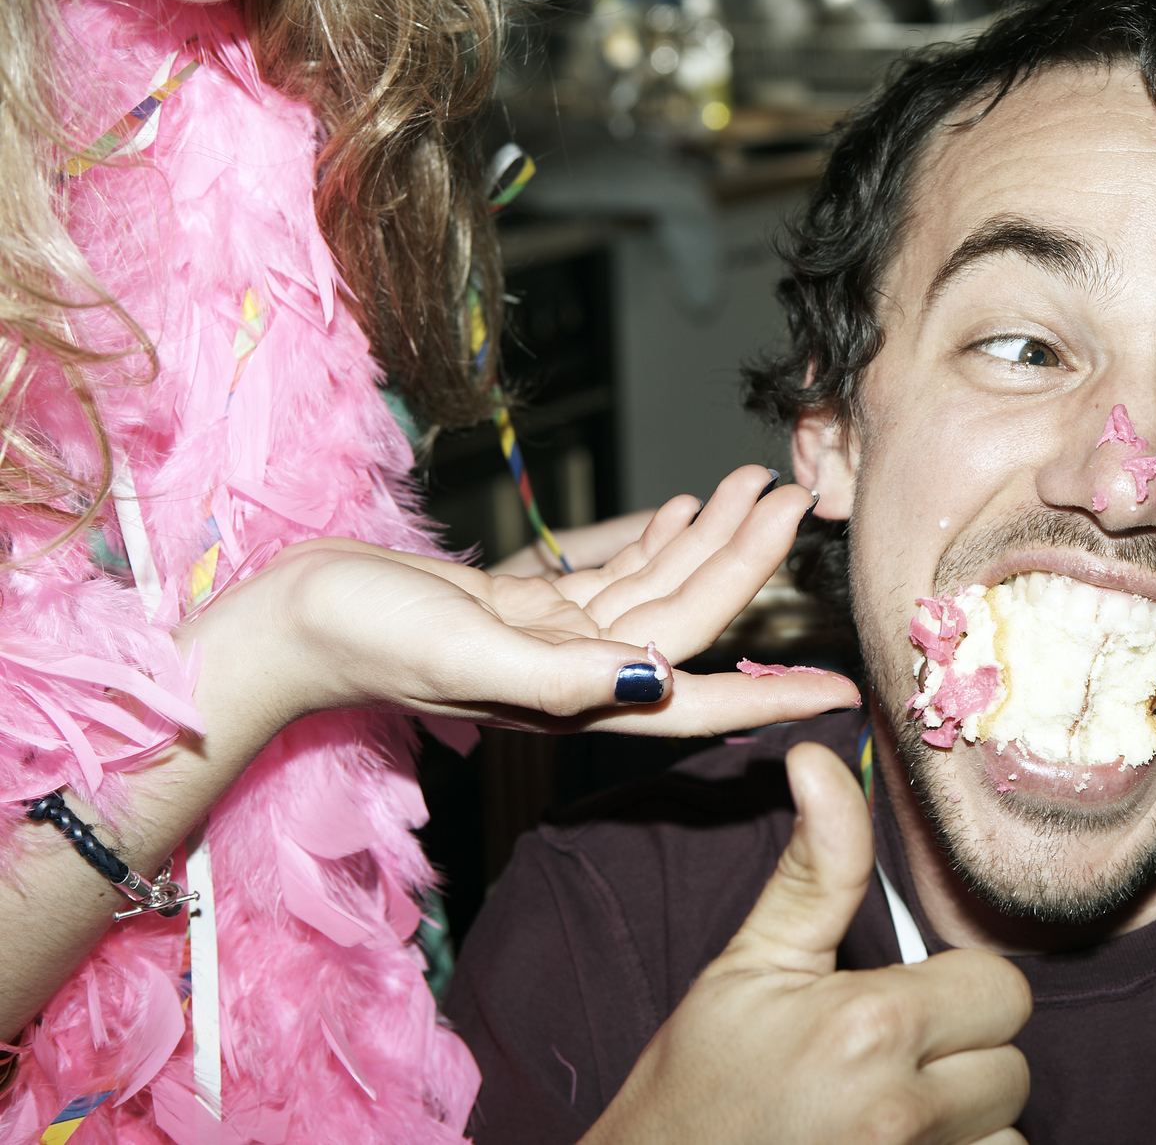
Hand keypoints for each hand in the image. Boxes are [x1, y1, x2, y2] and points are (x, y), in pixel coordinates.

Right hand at [182, 465, 861, 739]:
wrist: (285, 619)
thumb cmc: (361, 638)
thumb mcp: (465, 650)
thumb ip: (563, 671)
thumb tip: (658, 677)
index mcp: (573, 698)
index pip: (696, 693)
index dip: (771, 694)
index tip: (844, 689)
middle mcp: (575, 674)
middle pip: (689, 617)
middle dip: (746, 563)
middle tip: (797, 500)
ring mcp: (552, 640)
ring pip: (656, 586)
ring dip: (708, 537)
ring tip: (756, 484)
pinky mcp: (523, 608)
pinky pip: (611, 574)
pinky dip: (652, 542)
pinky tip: (684, 509)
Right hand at [584, 743, 1032, 1144]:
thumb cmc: (696, 1087)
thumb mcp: (751, 964)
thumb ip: (818, 866)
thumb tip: (820, 757)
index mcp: (870, 1026)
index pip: (1001, 989)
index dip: (958, 992)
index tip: (904, 1006)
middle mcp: (902, 1110)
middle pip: (1013, 1066)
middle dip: (965, 1059)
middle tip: (890, 1066)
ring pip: (1006, 1134)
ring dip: (966, 1126)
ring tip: (890, 1117)